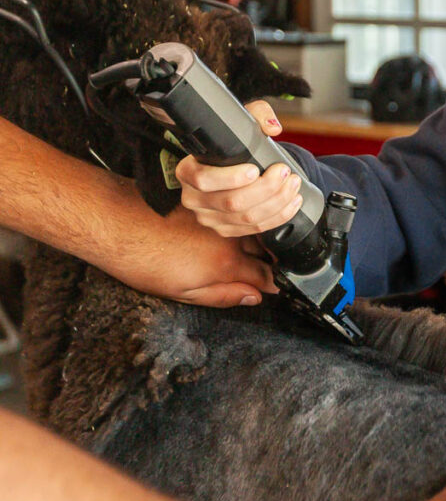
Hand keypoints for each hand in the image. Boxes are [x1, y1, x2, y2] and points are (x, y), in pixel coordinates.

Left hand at [112, 204, 276, 307]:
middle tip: (268, 272)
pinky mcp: (209, 203)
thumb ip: (222, 296)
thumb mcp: (183, 293)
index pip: (264, 277)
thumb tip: (253, 297)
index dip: (271, 285)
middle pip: (265, 253)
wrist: (117, 224)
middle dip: (270, 263)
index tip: (272, 289)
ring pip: (254, 231)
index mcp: (225, 265)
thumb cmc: (143, 262)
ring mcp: (221, 218)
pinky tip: (238, 230)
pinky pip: (235, 215)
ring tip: (259, 252)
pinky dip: (242, 224)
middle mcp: (229, 239)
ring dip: (261, 242)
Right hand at [177, 100, 302, 237]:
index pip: (203, 180)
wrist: (232, 166)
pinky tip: (291, 202)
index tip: (255, 170)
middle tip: (285, 173)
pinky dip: (279, 216)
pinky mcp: (226, 230)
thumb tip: (272, 127)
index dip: (231, 178)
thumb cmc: (232, 146)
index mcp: (187, 171)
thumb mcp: (239, 123)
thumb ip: (256, 114)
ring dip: (277, 202)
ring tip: (293, 185)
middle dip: (266, 189)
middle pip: (231, 203)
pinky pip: (255, 229)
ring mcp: (210, 218)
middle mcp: (194, 198)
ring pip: (247, 218)